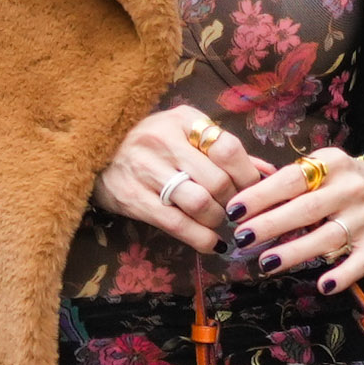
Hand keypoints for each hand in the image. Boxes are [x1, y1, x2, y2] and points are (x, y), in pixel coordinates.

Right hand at [98, 106, 253, 250]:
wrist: (93, 150)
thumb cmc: (149, 142)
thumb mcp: (185, 134)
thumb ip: (225, 151)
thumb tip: (269, 173)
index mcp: (183, 120)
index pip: (228, 148)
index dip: (247, 175)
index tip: (251, 190)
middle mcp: (164, 140)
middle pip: (217, 181)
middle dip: (232, 202)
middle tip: (232, 210)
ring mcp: (146, 170)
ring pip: (200, 203)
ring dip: (217, 220)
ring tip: (216, 221)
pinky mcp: (133, 198)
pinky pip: (177, 224)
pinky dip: (201, 239)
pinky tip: (211, 244)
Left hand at [223, 146, 363, 292]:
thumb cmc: (346, 182)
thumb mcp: (324, 169)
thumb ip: (291, 181)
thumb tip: (245, 200)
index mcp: (332, 165)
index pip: (291, 179)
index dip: (261, 195)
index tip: (235, 210)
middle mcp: (350, 189)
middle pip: (306, 209)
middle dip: (271, 224)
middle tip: (242, 238)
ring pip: (328, 238)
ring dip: (295, 251)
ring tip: (266, 263)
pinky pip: (360, 262)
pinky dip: (343, 275)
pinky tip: (324, 286)